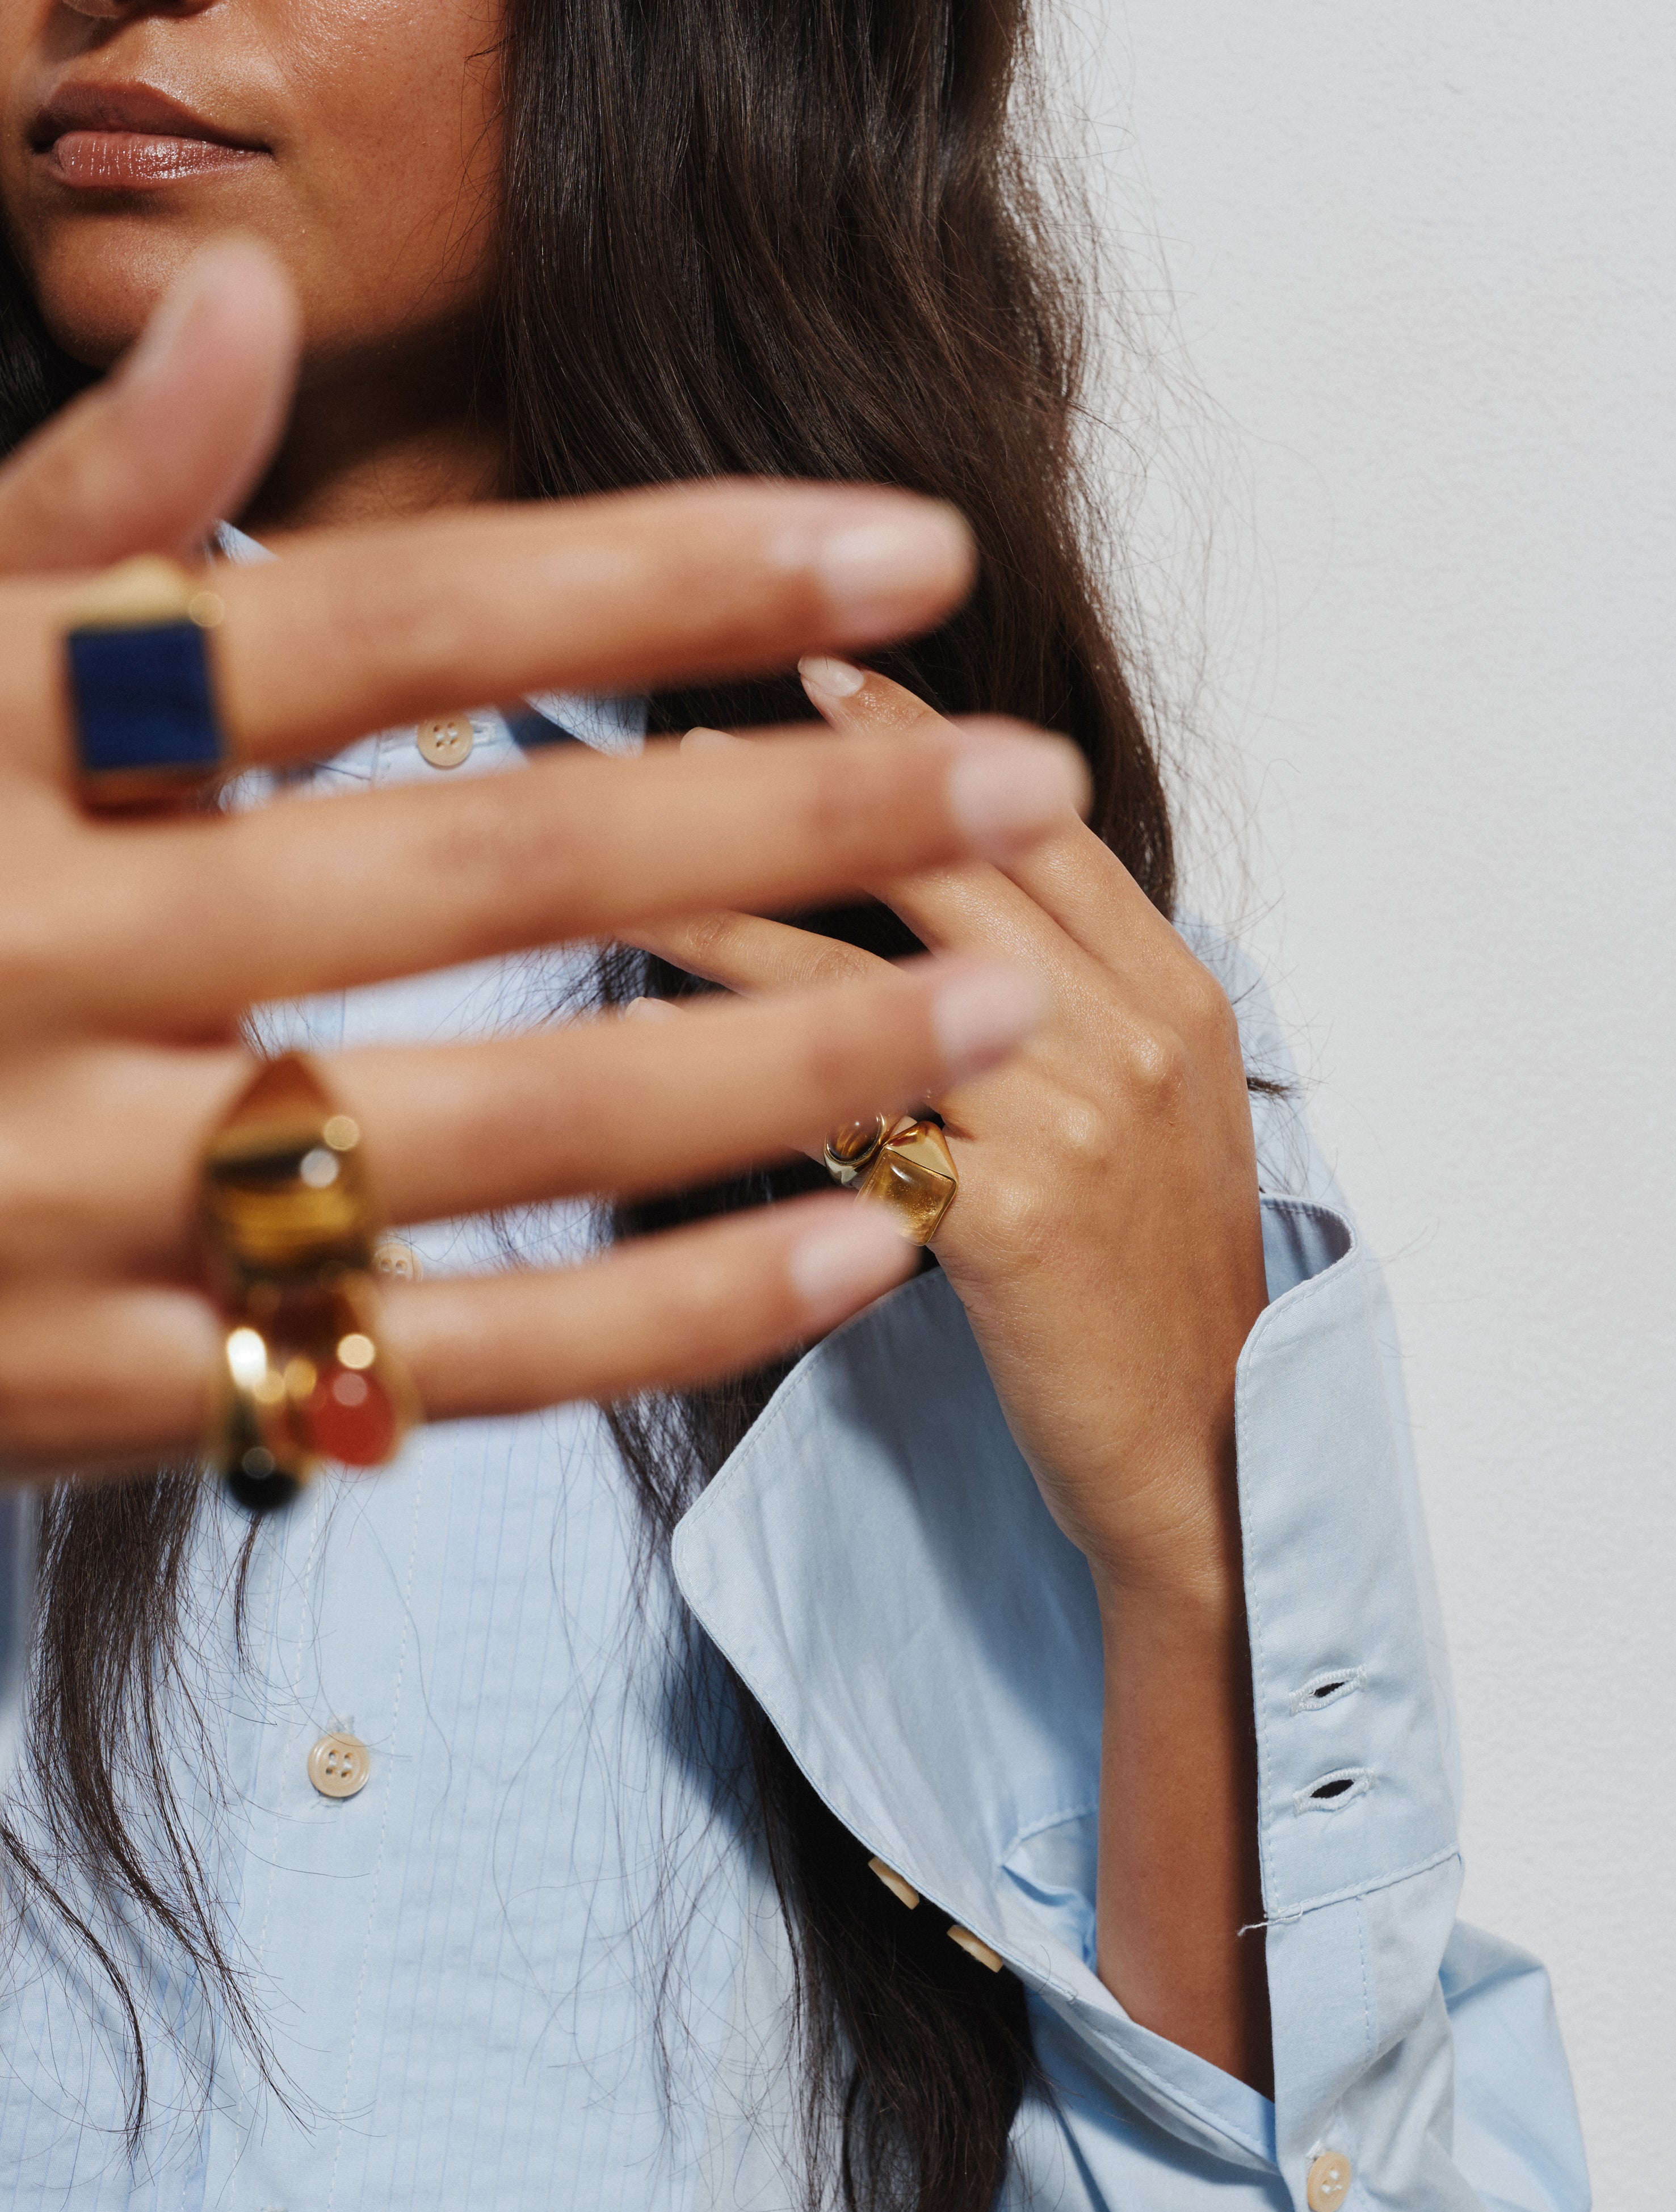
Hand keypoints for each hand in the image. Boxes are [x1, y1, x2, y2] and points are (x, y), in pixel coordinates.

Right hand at [0, 254, 1080, 1482]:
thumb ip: (73, 512)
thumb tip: (232, 295)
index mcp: (19, 744)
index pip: (391, 619)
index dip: (666, 571)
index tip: (901, 551)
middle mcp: (71, 957)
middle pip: (493, 861)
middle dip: (790, 811)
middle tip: (1028, 768)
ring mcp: (96, 1195)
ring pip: (507, 1123)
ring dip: (783, 1058)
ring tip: (1002, 1004)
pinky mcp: (127, 1388)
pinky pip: (446, 1360)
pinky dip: (663, 1314)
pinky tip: (859, 1245)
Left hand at [636, 660, 1267, 1609]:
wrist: (1202, 1460)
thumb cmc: (1151, 1299)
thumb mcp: (1150, 1124)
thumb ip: (1066, 1014)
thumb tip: (944, 925)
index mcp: (1178, 996)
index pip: (1034, 824)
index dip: (922, 743)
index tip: (821, 675)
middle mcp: (1134, 1036)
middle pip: (951, 864)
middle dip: (807, 789)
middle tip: (674, 736)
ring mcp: (1078, 1121)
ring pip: (871, 980)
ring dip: (728, 912)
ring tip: (616, 870)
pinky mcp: (1009, 1219)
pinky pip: (845, 1116)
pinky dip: (733, 1064)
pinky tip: (642, 1030)